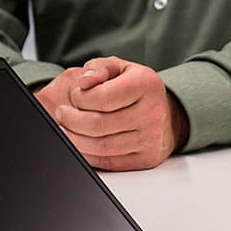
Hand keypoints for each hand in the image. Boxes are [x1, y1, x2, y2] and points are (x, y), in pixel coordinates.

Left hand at [40, 57, 186, 170]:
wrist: (167, 114)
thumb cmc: (137, 89)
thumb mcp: (120, 68)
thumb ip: (98, 67)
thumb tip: (84, 81)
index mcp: (146, 85)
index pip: (101, 98)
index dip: (79, 98)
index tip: (76, 96)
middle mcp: (153, 113)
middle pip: (98, 125)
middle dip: (71, 120)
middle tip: (63, 114)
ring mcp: (151, 138)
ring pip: (101, 147)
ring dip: (75, 139)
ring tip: (68, 128)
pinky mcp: (147, 158)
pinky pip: (108, 162)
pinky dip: (88, 154)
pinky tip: (82, 142)